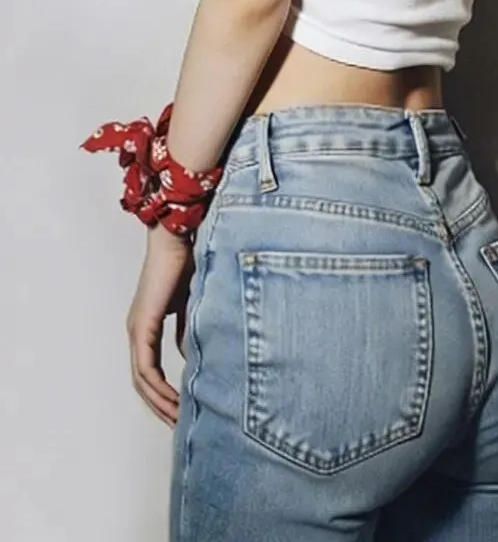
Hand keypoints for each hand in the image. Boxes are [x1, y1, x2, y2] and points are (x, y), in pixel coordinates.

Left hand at [126, 224, 194, 427]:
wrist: (179, 238)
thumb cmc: (187, 264)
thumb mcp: (191, 307)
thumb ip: (188, 332)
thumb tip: (189, 359)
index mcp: (146, 327)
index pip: (150, 372)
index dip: (164, 395)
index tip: (184, 412)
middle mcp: (137, 331)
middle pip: (142, 383)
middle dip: (161, 407)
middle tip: (181, 427)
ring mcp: (137, 329)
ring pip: (142, 380)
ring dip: (160, 403)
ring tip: (181, 420)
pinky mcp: (142, 325)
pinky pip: (146, 367)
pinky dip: (159, 387)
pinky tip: (177, 399)